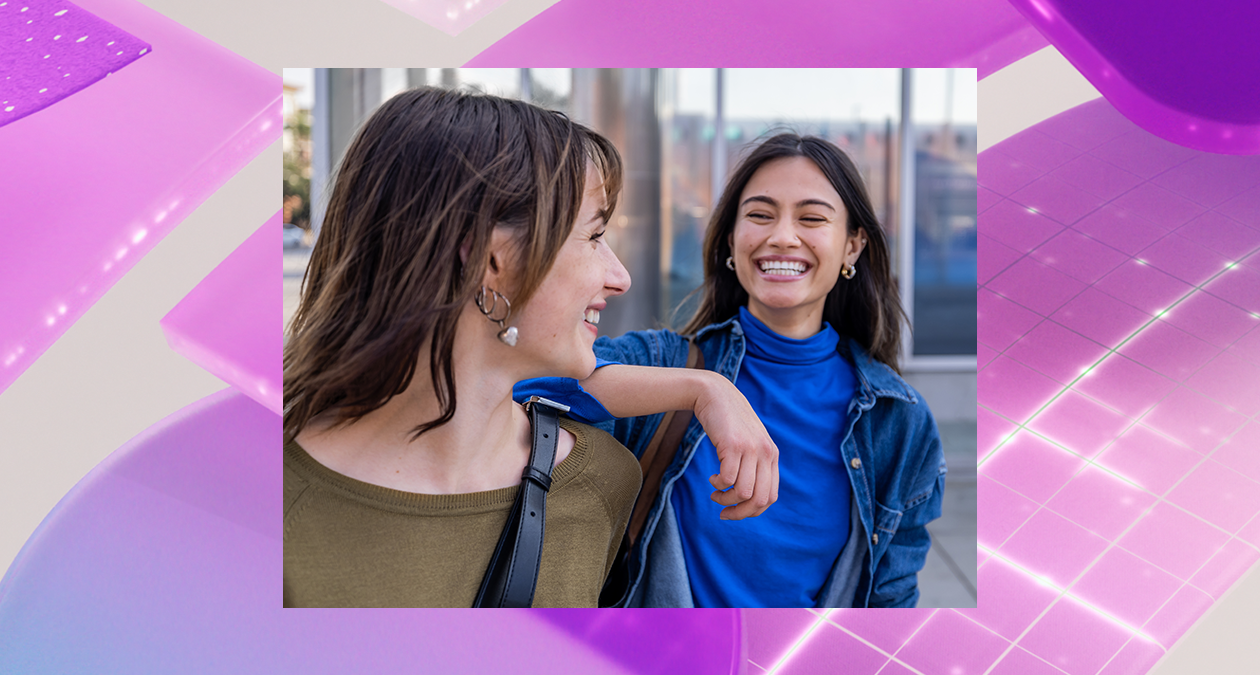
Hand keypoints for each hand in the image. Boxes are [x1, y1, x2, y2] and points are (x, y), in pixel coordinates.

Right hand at [692, 372, 778, 519]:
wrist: (715, 393)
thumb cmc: (728, 421)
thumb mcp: (748, 442)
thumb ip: (753, 463)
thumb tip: (747, 496)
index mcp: (772, 455)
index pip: (770, 497)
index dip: (752, 511)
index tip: (734, 512)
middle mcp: (766, 453)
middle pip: (759, 500)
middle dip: (739, 513)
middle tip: (723, 512)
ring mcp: (751, 449)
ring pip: (744, 492)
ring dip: (726, 499)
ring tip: (715, 493)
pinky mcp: (733, 445)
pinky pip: (727, 478)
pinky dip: (718, 484)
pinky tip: (712, 478)